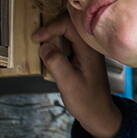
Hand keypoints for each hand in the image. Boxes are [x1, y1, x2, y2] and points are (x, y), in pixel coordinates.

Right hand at [35, 17, 120, 137]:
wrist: (99, 114)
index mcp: (89, 49)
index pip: (70, 24)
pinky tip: (50, 51)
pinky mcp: (84, 56)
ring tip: (41, 42)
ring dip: (54, 33)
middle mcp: (90, 46)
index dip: (51, 28)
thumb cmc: (87, 101)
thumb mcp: (68, 84)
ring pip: (70, 31)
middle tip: (37, 37)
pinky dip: (58, 41)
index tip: (37, 38)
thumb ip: (56, 63)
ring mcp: (88, 50)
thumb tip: (44, 46)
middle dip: (52, 27)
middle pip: (71, 23)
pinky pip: (70, 41)